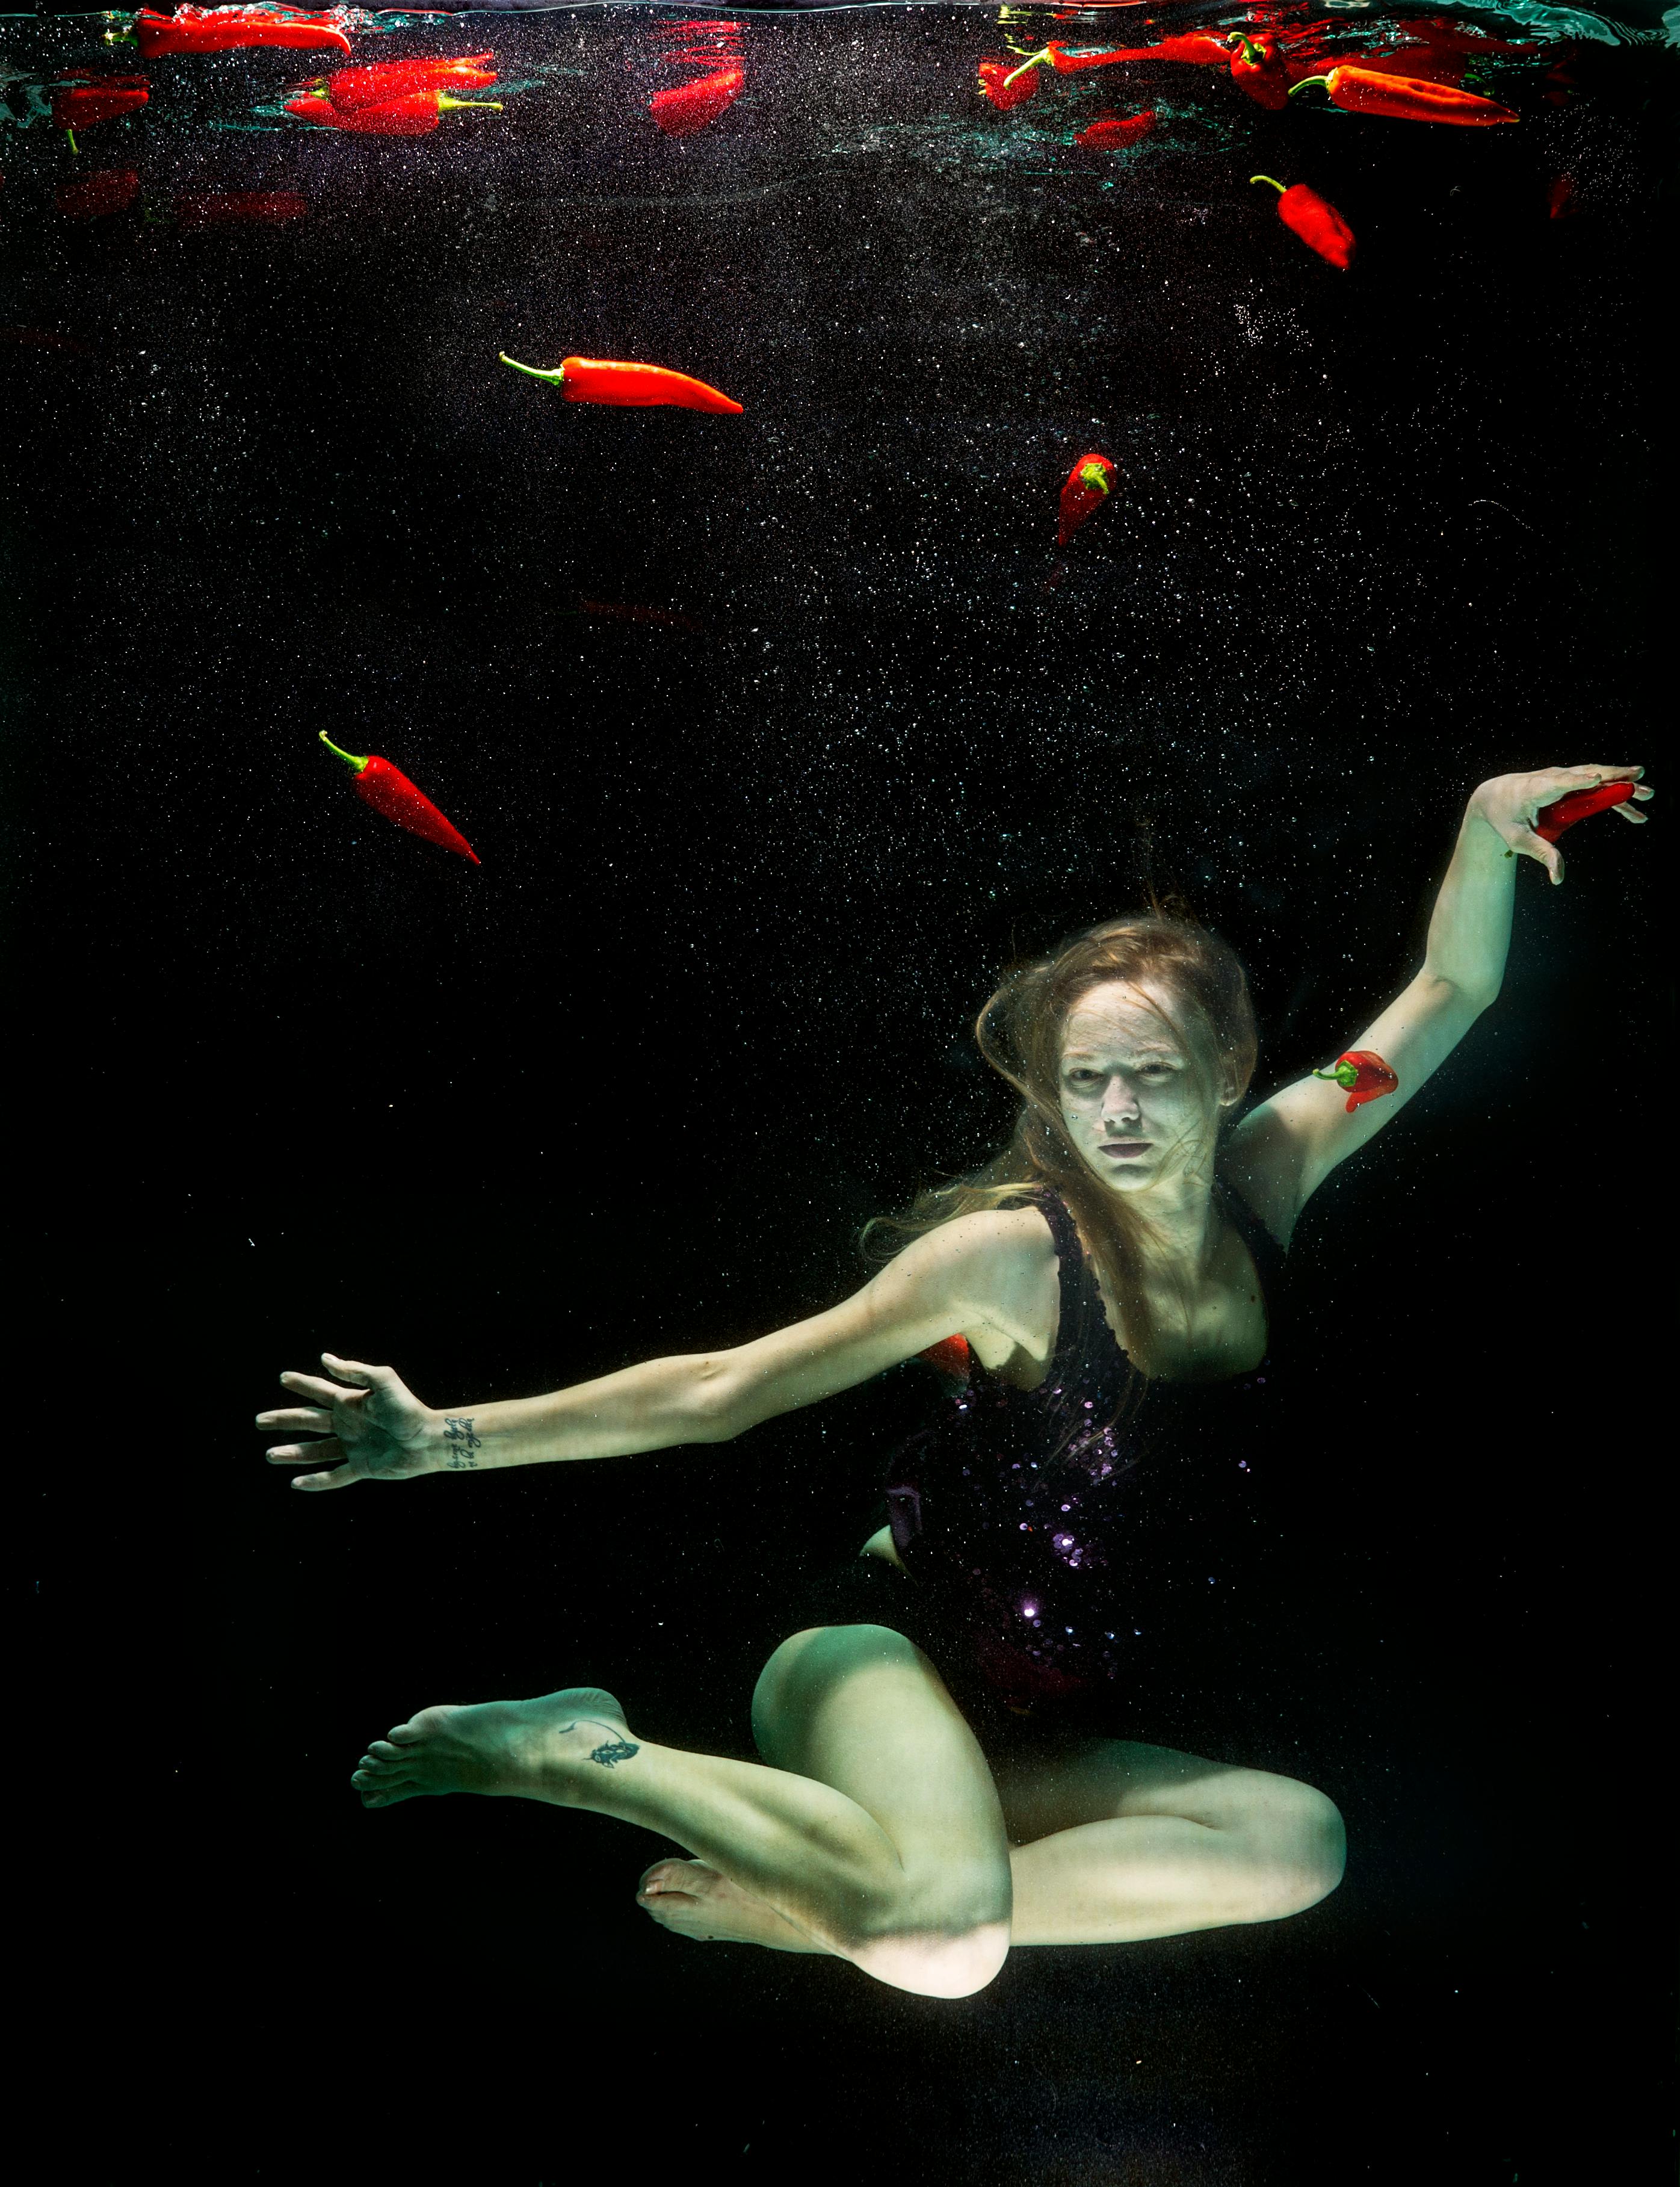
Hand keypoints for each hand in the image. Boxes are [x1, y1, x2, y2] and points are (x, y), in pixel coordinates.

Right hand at [257, 1353, 437, 1491]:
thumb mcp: (383, 1381)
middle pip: (309, 1422)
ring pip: (315, 1451)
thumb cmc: (408, 1408)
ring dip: (293, 1453)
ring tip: (270, 1454)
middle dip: (284, 1420)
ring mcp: (353, 1446)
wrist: (429, 1439)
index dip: (302, 1384)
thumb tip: (325, 1359)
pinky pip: (334, 1476)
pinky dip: (315, 1481)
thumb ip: (354, 1371)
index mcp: (352, 1402)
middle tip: (259, 1420)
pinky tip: (295, 1483)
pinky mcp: (362, 1467)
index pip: (320, 1391)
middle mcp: (348, 1424)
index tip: (283, 1378)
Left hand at [1469, 763, 1650, 884]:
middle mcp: (1554, 778)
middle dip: (1615, 778)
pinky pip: (1597, 789)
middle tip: (1640, 781)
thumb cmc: (1504, 818)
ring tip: (1648, 794)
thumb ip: (1541, 854)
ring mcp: (1565, 778)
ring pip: (1598, 779)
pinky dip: (1616, 797)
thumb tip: (1558, 878)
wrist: (1494, 796)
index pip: (1560, 783)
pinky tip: (1636, 812)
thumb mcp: (1518, 840)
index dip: (1579, 781)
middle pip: (1588, 775)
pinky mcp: (1571, 783)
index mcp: (1537, 789)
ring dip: (1623, 784)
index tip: (1597, 778)